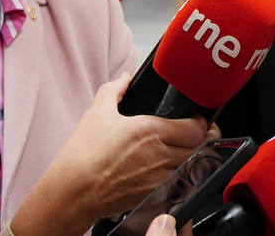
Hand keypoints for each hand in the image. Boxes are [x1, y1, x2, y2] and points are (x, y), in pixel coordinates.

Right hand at [11, 75, 215, 235]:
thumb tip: (125, 78)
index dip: (201, 123)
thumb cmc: (82, 155)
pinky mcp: (151, 195)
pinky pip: (178, 184)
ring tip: (187, 151)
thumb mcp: (96, 112)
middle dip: (203, 139)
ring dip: (193, 158)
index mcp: (150, 131)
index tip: (196, 120)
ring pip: (191, 166)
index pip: (195, 128)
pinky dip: (181, 176)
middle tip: (199, 134)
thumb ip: (114, 90)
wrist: (71, 192)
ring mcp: (157, 177)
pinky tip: (172, 170)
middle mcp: (159, 154)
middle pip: (199, 147)